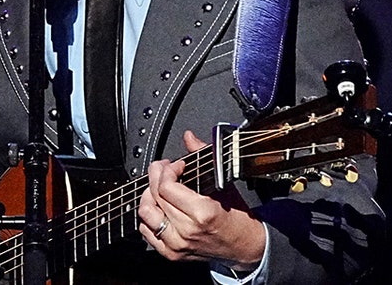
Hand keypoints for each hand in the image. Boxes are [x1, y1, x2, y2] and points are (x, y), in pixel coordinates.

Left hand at [137, 130, 265, 270]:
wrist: (245, 246)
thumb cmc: (238, 217)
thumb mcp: (223, 183)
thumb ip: (203, 157)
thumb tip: (189, 137)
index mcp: (202, 212)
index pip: (166, 187)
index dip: (167, 170)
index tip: (176, 165)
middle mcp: (187, 230)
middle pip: (155, 196)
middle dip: (155, 176)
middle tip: (164, 170)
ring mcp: (177, 244)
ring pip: (146, 214)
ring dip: (148, 196)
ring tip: (158, 188)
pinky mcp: (172, 254)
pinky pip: (146, 232)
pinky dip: (148, 217)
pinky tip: (158, 208)